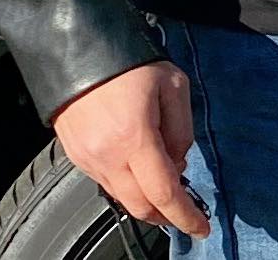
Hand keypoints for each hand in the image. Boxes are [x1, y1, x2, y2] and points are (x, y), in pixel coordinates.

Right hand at [52, 61, 208, 239]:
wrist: (80, 50)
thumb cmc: (130, 63)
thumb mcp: (174, 86)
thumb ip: (181, 130)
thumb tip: (178, 163)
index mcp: (135, 137)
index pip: (164, 192)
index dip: (185, 215)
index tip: (201, 227)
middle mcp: (107, 156)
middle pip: (141, 206)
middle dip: (166, 215)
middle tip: (186, 211)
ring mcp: (88, 159)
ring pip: (121, 198)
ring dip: (146, 201)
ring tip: (165, 186)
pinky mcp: (76, 157)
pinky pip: (106, 183)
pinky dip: (127, 187)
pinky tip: (140, 172)